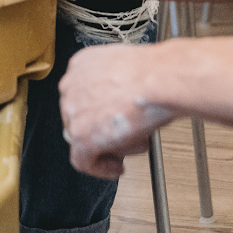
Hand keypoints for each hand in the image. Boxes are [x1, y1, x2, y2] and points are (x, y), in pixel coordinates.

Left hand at [60, 43, 175, 178]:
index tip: (109, 121)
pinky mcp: (81, 135)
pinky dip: (101, 168)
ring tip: (132, 145)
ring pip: (82, 138)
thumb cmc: (155, 74)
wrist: (160, 80)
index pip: (81, 96)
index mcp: (82, 63)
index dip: (97, 113)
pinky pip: (83, 161)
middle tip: (120, 139)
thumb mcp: (128, 73)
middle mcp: (72, 84)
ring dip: (107, 147)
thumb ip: (115, 89)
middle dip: (101, 131)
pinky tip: (117, 168)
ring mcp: (73, 110)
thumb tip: (120, 107)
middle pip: (79, 117)